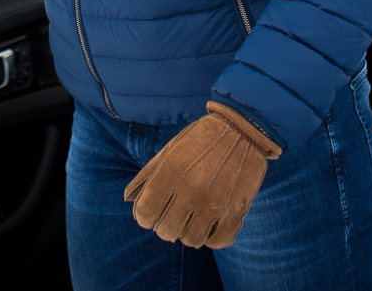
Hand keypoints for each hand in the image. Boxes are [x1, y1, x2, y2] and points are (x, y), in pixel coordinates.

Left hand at [124, 102, 281, 248]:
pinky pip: (218, 241)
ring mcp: (215, 204)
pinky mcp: (236, 210)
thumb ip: (146, 176)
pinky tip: (211, 224)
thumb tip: (128, 200)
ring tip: (193, 217)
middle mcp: (191, 192)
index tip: (153, 208)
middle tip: (174, 212)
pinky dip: (212, 237)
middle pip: (166, 231)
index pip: (145, 216)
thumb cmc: (201, 138)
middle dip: (165, 224)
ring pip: (191, 240)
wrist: (243, 128)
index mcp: (171, 175)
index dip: (145, 215)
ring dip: (188, 231)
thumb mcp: (170, 150)